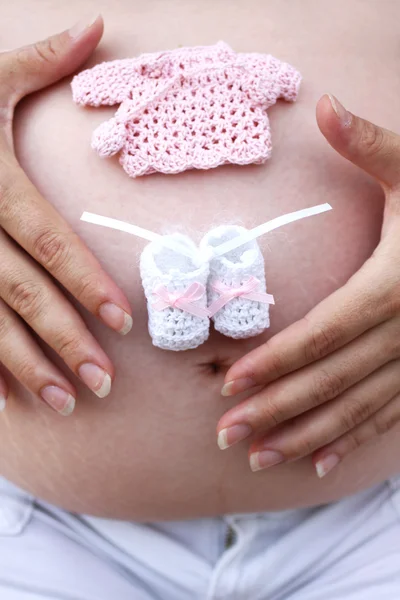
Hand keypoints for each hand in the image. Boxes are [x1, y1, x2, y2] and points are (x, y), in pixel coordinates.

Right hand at [0, 17, 131, 415]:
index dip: (86, 282)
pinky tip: (7, 397)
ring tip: (66, 402)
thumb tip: (98, 26)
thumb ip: (40, 59)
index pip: (49, 239)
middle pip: (23, 293)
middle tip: (103, 383)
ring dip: (26, 367)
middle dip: (64, 341)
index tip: (123, 321)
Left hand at [216, 94, 399, 475]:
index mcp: (395, 285)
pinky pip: (388, 417)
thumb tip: (325, 103)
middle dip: (275, 409)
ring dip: (304, 436)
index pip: (322, 332)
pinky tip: (319, 464)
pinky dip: (352, 441)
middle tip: (225, 432)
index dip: (275, 360)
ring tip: (257, 457)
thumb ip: (372, 146)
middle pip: (330, 380)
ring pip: (355, 409)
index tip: (228, 382)